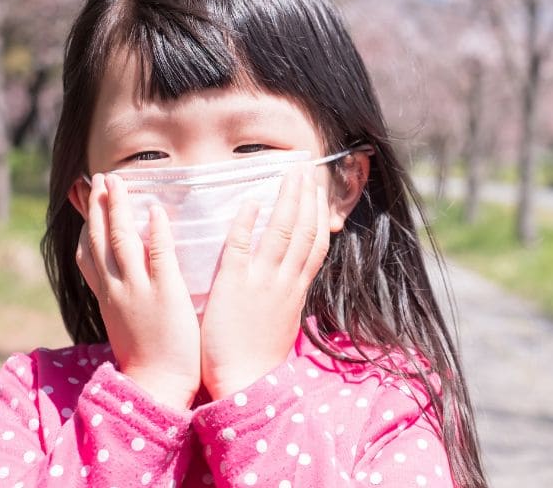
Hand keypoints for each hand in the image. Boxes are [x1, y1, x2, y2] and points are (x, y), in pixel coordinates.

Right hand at [76, 173, 200, 409]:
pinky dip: (154, 232)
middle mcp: (116, 288)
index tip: (84, 198)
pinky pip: (157, 256)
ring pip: (120, 240)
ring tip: (117, 181)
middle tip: (99, 177)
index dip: (85, 224)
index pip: (88, 254)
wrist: (156, 384)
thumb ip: (126, 300)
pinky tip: (154, 211)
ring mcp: (138, 289)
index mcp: (108, 296)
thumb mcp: (127, 324)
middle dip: (98, 206)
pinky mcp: (164, 293)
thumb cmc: (149, 357)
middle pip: (99, 239)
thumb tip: (128, 285)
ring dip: (118, 208)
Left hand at [199, 163, 329, 399]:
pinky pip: (242, 246)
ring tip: (290, 173)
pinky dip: (248, 222)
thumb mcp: (283, 322)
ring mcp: (262, 282)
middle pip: (304, 230)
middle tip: (307, 169)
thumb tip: (287, 278)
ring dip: (287, 199)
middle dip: (307, 196)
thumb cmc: (258, 357)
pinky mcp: (234, 286)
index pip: (316, 244)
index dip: (319, 214)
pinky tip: (250, 201)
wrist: (244, 382)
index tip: (318, 192)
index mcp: (296, 290)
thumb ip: (285, 296)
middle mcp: (285, 281)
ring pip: (282, 231)